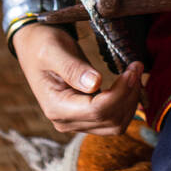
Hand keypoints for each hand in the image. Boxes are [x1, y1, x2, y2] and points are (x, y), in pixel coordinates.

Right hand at [12, 22, 143, 135]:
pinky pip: (113, 120)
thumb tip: (95, 83)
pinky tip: (129, 83)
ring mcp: (77, 122)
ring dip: (130, 101)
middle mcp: (66, 121)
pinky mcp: (86, 116)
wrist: (34, 47)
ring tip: (134, 73)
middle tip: (136, 66)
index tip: (132, 68)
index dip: (120, 92)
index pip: (98, 110)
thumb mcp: (53, 50)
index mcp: (56, 107)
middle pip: (110, 120)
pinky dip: (126, 104)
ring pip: (115, 125)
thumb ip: (73, 68)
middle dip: (129, 94)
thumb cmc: (42, 45)